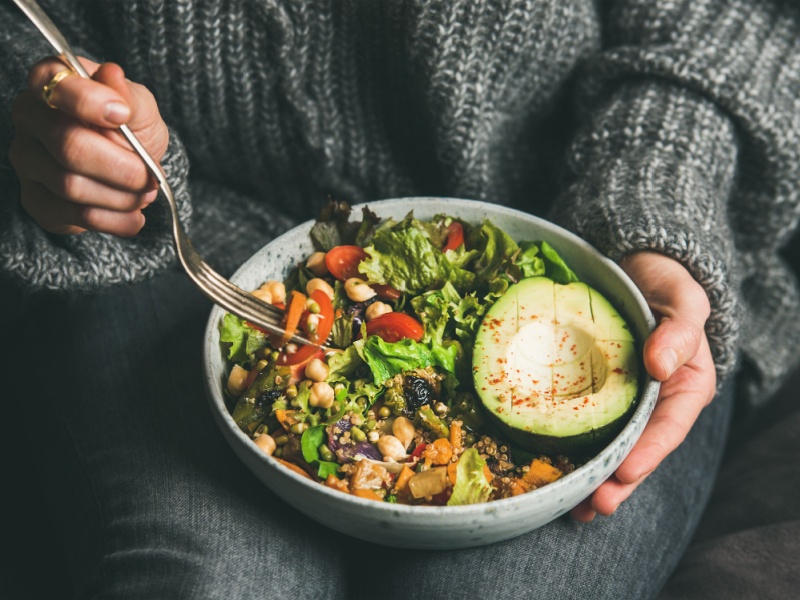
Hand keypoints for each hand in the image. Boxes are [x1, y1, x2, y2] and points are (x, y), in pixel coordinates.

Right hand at [9, 56, 167, 235]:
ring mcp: (27, 160)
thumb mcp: (140, 107)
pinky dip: (114, 220)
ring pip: (71, 186)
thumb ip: (128, 95)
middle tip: (151, 177)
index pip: (55, 86)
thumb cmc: (130, 127)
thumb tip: (112, 76)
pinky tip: (134, 217)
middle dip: (121, 167)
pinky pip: (73, 215)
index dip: (90, 103)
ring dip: (122, 197)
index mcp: (51, 82)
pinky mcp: (35, 199)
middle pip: (69, 146)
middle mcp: (30, 118)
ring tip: (146, 194)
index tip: (123, 116)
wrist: (129, 166)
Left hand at [570, 251, 716, 521]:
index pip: (668, 428)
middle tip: (593, 505)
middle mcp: (654, 402)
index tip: (625, 471)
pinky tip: (551, 470)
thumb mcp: (683, 299)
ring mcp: (623, 401)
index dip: (648, 453)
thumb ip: (680, 331)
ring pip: (610, 446)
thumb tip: (660, 364)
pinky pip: (583, 424)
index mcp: (684, 387)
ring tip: (573, 507)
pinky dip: (570, 449)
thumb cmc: (665, 286)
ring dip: (592, 478)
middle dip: (617, 481)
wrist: (637, 271)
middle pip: (638, 449)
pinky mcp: (593, 393)